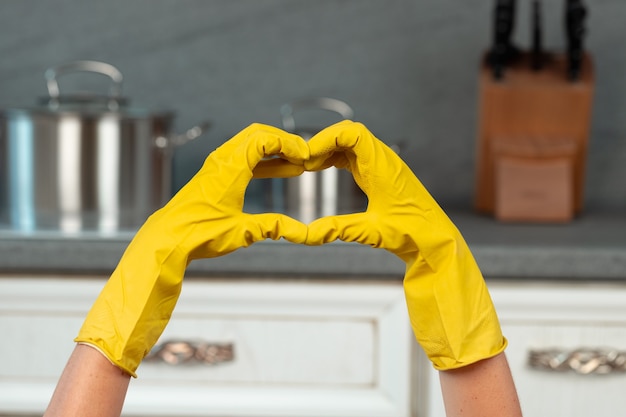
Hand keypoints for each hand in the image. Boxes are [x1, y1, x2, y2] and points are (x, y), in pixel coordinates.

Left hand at [75, 124, 309, 375]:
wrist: (167, 239)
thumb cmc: (198, 234)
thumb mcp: (242, 232)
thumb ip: (274, 227)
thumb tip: (302, 232)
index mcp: (230, 168)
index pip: (264, 139)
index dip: (289, 144)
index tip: (306, 156)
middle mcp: (222, 160)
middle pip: (257, 133)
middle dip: (284, 141)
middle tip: (305, 154)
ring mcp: (216, 165)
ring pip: (250, 143)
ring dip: (274, 150)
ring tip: (297, 162)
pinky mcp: (214, 175)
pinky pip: (244, 156)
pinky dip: (264, 160)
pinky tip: (279, 171)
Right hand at [305, 120, 506, 369]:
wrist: (436, 240)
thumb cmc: (414, 233)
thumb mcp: (372, 232)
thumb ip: (338, 230)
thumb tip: (306, 235)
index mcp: (383, 166)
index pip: (352, 133)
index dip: (326, 138)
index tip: (306, 155)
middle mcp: (384, 160)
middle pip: (348, 133)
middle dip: (322, 142)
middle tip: (301, 161)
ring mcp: (382, 165)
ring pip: (350, 144)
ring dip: (327, 150)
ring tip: (306, 166)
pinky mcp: (380, 174)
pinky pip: (353, 156)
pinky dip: (335, 158)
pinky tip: (321, 170)